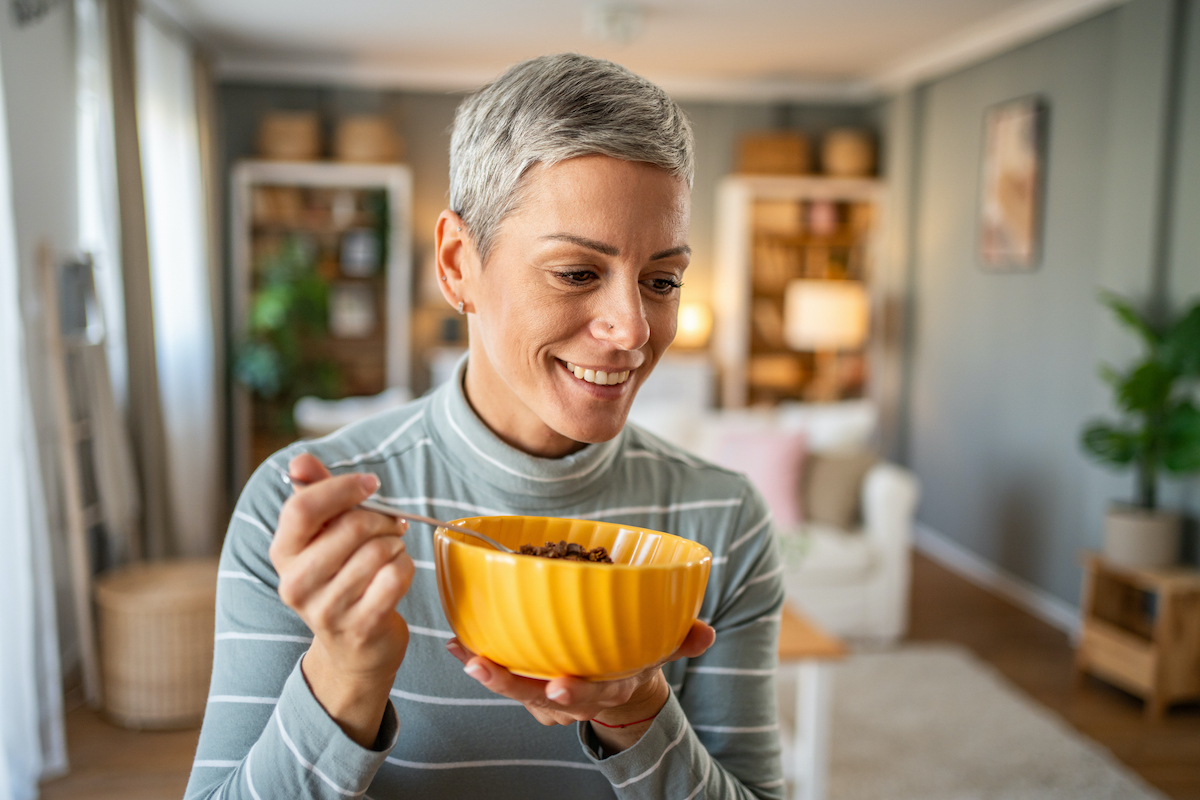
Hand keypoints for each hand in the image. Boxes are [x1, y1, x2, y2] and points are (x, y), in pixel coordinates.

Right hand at [269, 453, 415, 745]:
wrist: (352, 649)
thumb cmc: (340, 578)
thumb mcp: (321, 536)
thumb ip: (315, 493)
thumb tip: (300, 461)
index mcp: (283, 553)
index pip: (303, 507)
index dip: (342, 487)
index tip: (371, 484)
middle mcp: (296, 583)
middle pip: (351, 527)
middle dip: (382, 519)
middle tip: (391, 524)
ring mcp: (326, 609)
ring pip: (378, 551)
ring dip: (395, 544)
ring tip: (390, 551)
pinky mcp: (360, 626)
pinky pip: (396, 576)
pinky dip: (406, 567)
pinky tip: (397, 573)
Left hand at [446, 620, 715, 751]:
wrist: (620, 682)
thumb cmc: (637, 655)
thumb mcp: (663, 648)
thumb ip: (682, 639)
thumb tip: (706, 634)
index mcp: (611, 686)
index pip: (595, 695)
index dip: (577, 694)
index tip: (558, 687)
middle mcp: (577, 695)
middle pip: (541, 697)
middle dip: (512, 685)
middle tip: (485, 667)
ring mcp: (550, 694)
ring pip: (516, 689)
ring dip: (488, 672)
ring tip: (463, 653)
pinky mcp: (530, 682)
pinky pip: (504, 675)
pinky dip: (480, 661)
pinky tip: (459, 643)